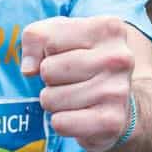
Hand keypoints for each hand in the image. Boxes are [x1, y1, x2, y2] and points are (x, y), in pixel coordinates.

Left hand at [20, 16, 133, 151]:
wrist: (122, 101)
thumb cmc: (84, 60)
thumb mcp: (61, 35)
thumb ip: (36, 37)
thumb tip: (29, 69)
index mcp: (107, 28)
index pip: (45, 39)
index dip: (46, 52)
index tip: (65, 55)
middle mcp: (118, 58)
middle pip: (47, 70)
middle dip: (50, 79)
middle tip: (71, 80)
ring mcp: (117, 91)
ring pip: (50, 99)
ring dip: (55, 102)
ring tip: (76, 97)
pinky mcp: (112, 122)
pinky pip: (60, 123)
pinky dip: (62, 122)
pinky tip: (81, 115)